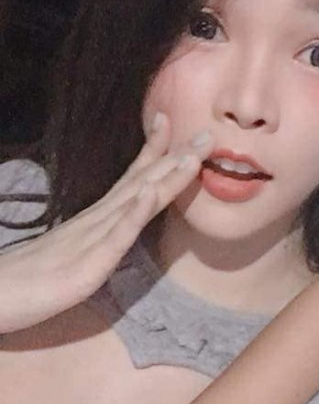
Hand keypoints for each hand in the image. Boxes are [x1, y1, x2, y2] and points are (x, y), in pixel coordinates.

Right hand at [0, 112, 210, 332]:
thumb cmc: (25, 282)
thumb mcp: (70, 258)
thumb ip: (93, 242)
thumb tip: (113, 229)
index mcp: (93, 221)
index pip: (130, 180)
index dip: (154, 153)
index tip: (171, 121)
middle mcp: (95, 222)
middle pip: (141, 184)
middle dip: (176, 159)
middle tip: (208, 133)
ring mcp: (90, 241)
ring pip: (135, 203)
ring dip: (166, 177)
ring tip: (191, 154)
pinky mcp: (85, 266)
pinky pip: (114, 238)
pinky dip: (133, 213)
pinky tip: (149, 193)